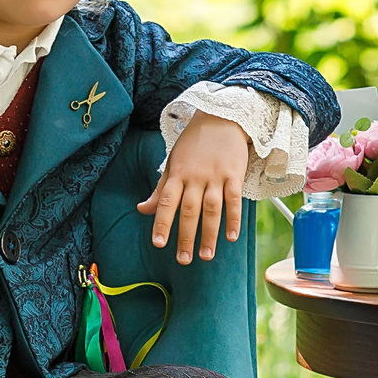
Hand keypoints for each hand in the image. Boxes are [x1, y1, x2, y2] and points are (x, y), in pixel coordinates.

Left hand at [140, 111, 250, 262]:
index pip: (167, 202)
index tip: (159, 243)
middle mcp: (195, 176)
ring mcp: (215, 176)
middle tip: (183, 260)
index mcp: (177, 174)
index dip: (162, 223)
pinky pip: (234, 200)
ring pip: (212, 209)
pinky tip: (231, 237)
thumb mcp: (173, 163)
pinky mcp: (234, 174)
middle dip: (186, 237)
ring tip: (206, 256)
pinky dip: (233, 219)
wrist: (221, 118)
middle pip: (189, 210)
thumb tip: (142, 210)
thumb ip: (160, 190)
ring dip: (209, 234)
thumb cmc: (194, 144)